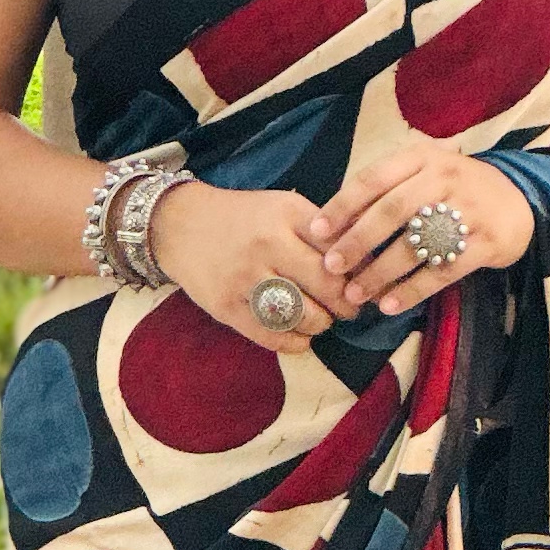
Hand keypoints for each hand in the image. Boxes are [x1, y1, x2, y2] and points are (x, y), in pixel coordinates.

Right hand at [143, 176, 359, 351]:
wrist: (180, 224)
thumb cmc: (244, 218)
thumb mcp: (284, 207)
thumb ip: (323, 231)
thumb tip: (368, 261)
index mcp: (287, 215)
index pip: (338, 252)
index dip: (358, 274)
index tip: (364, 284)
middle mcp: (266, 245)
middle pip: (326, 287)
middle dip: (346, 304)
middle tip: (350, 309)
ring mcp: (244, 278)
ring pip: (302, 315)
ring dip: (321, 324)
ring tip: (322, 320)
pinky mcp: (226, 306)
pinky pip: (272, 335)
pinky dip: (295, 342)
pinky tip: (301, 337)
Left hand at [309, 145, 533, 316]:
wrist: (520, 200)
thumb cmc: (456, 190)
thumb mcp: (425, 174)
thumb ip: (386, 191)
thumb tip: (334, 226)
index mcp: (422, 158)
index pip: (373, 179)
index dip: (342, 206)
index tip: (316, 232)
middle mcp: (444, 178)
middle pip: (391, 211)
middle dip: (357, 242)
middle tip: (332, 267)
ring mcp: (468, 210)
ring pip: (415, 244)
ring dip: (380, 272)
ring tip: (356, 294)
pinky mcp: (487, 242)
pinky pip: (442, 271)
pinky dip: (413, 290)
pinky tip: (390, 305)